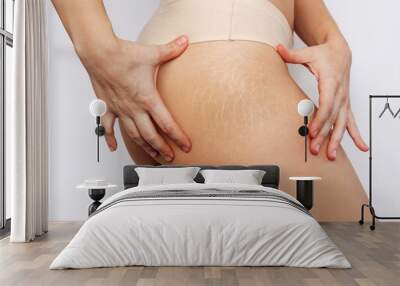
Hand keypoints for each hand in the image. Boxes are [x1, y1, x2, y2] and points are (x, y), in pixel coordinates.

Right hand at [79, 35, 191, 161]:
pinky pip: (108, 128)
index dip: (178, 137)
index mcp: (148, 99)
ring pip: (133, 135)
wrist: (99, 53)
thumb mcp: (152, 53)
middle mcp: (134, 109)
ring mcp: (120, 110)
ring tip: (152, 155)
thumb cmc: (123, 55)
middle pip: (151, 135)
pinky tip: (113, 148)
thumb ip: (172, 49)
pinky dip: (110, 139)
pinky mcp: (108, 107)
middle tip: (170, 158)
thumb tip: (185, 41)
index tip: (186, 147)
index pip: (167, 124)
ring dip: (144, 147)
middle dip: (162, 149)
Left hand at [277, 40, 368, 160]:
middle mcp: (340, 93)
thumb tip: (277, 49)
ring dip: (337, 140)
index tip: (312, 132)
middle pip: (333, 118)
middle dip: (324, 135)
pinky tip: (361, 146)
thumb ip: (292, 54)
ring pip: (342, 123)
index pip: (326, 104)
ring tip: (331, 156)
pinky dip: (356, 135)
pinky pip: (351, 122)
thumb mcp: (308, 53)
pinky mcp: (345, 104)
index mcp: (330, 82)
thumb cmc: (324, 54)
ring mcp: (344, 100)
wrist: (340, 51)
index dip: (320, 119)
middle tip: (314, 149)